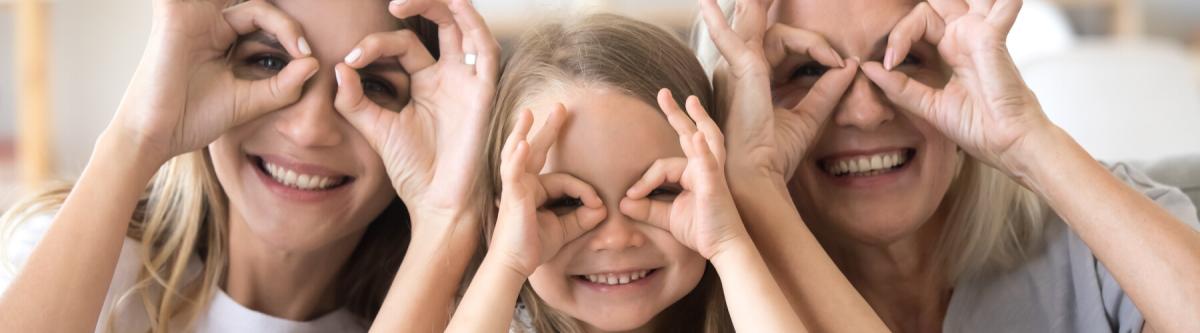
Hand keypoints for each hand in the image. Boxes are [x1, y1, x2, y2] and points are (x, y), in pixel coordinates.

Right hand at [112, 0, 317, 163]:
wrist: (157, 136)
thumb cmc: (195, 119)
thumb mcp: (250, 101)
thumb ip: (283, 84)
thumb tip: (315, 63)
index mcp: (223, 36)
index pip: (267, 18)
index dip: (291, 33)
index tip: (308, 56)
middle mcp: (207, 21)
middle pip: (257, 6)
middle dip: (283, 22)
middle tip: (303, 46)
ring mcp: (190, 15)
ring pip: (244, 1)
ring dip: (266, 12)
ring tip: (289, 36)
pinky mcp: (174, 14)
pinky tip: (237, 11)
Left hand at [333, 0, 499, 218]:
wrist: (436, 202)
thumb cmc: (413, 170)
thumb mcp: (376, 129)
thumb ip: (356, 100)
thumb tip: (338, 68)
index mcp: (427, 83)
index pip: (403, 44)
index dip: (375, 45)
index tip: (350, 61)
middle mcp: (450, 77)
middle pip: (442, 23)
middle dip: (418, 4)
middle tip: (390, 3)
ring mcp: (469, 82)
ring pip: (465, 26)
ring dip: (443, 4)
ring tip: (407, 0)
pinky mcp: (484, 92)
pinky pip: (485, 49)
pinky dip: (472, 22)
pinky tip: (453, 5)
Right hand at [490, 106, 606, 276]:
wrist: (515, 264)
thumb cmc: (534, 246)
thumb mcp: (565, 229)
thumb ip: (583, 217)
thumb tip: (603, 208)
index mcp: (536, 189)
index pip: (566, 180)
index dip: (585, 191)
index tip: (598, 207)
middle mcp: (524, 183)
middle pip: (537, 150)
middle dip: (549, 128)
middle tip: (560, 107)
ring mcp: (516, 187)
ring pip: (519, 154)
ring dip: (523, 132)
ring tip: (527, 113)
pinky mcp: (513, 196)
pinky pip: (514, 173)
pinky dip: (517, 157)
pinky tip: (523, 143)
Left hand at [619, 89, 746, 259]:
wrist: (722, 248)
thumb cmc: (700, 230)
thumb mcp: (666, 218)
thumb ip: (645, 208)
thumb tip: (623, 202)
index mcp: (693, 173)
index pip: (662, 166)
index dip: (644, 180)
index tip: (630, 196)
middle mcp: (704, 167)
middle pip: (689, 134)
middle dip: (676, 113)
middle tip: (663, 93)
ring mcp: (712, 173)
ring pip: (704, 139)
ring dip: (696, 118)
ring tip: (689, 100)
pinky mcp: (714, 185)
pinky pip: (708, 164)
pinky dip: (702, 149)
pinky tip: (697, 136)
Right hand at [698, 0, 856, 182]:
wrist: (757, 175)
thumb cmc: (774, 154)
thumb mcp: (809, 116)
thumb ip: (827, 90)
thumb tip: (849, 66)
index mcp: (752, 80)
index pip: (781, 44)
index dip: (814, 47)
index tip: (838, 63)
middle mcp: (738, 71)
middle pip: (753, 25)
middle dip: (757, 5)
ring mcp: (735, 68)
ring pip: (756, 25)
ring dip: (755, 4)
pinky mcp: (741, 70)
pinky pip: (735, 36)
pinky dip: (722, 21)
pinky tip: (709, 3)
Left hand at [861, 0, 1054, 176]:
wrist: (1004, 144)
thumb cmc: (975, 126)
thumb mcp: (927, 105)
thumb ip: (898, 86)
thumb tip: (866, 68)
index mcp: (950, 48)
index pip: (918, 22)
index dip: (899, 37)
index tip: (888, 64)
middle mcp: (964, 36)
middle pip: (934, 5)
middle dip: (913, 15)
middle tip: (898, 42)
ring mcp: (979, 34)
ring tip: (932, 7)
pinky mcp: (993, 38)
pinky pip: (1002, 8)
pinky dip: (1003, 3)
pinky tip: (996, 5)